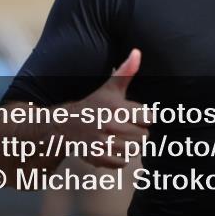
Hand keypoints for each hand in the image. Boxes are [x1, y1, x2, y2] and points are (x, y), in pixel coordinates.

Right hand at [63, 48, 148, 168]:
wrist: (65, 125)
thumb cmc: (94, 104)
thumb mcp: (109, 88)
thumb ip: (126, 71)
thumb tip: (137, 52)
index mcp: (116, 108)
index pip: (149, 118)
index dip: (143, 117)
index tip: (132, 114)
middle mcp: (110, 126)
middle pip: (144, 136)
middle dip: (137, 131)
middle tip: (124, 126)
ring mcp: (103, 144)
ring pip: (134, 151)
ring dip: (129, 145)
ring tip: (117, 136)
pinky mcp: (97, 158)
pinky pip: (122, 163)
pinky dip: (119, 158)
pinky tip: (110, 147)